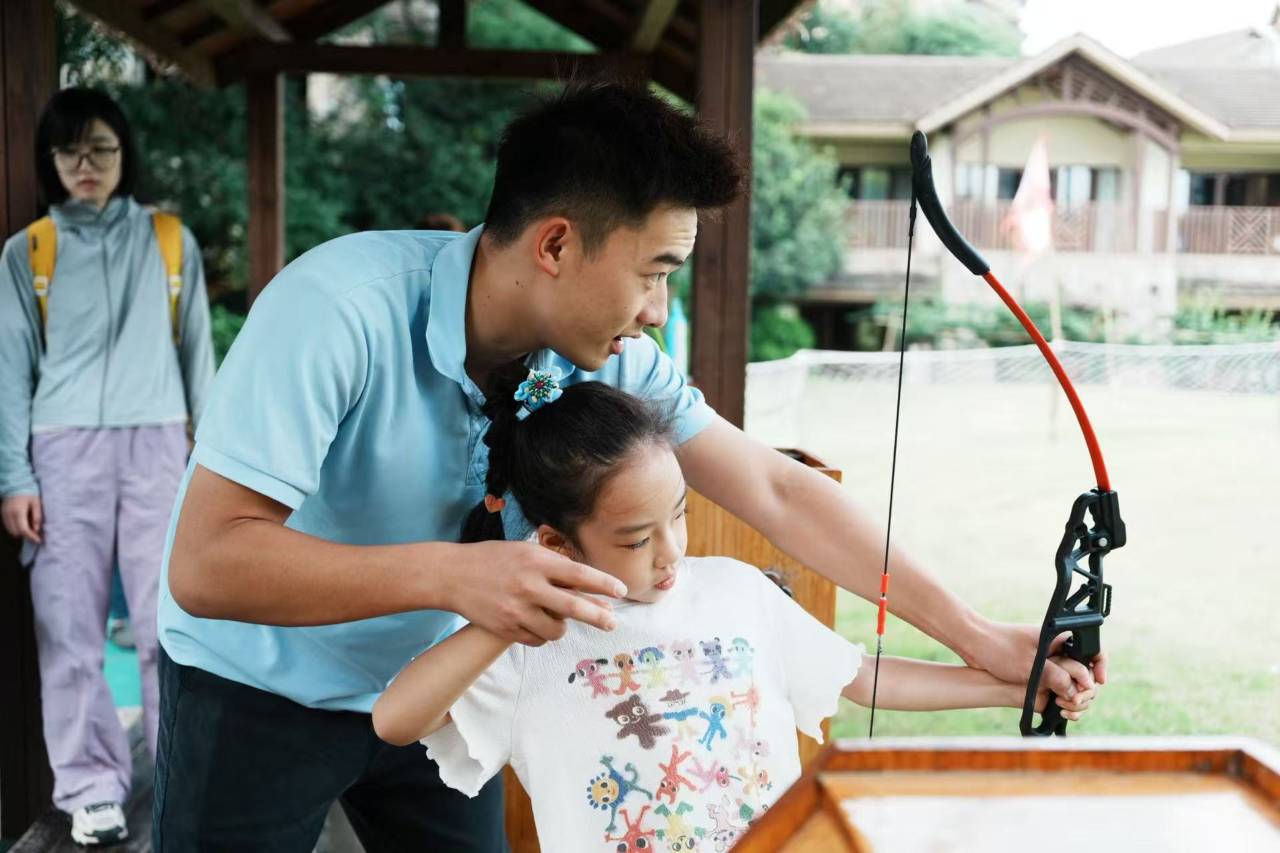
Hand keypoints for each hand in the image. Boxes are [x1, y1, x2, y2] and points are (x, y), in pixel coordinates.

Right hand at [1, 494, 42, 543]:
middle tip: (36, 535)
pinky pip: (8, 526)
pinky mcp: (2, 514)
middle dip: (26, 536)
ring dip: (20, 533)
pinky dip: (16, 529)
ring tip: (31, 529)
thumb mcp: (36, 503)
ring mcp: (4, 515)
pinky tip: (24, 524)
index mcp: (18, 512)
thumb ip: (37, 516)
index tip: (39, 541)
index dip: (31, 537)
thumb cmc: (28, 493)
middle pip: (16, 532)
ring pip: (11, 531)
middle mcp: (9, 515)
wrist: (15, 484)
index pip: (23, 530)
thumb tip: (36, 529)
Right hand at [443, 540, 626, 646]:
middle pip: (574, 607)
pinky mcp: (505, 629)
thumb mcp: (525, 552)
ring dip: (562, 626)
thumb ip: (554, 567)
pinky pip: (537, 640)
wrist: (452, 575)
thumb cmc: (495, 559)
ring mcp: (516, 610)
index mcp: (536, 562)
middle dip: (599, 617)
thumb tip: (589, 586)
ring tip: (556, 617)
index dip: (604, 584)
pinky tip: (536, 623)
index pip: (579, 574)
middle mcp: (528, 586)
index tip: (622, 591)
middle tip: (612, 623)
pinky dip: (542, 634)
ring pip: (557, 629)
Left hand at [973, 621, 1107, 696]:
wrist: (973, 646)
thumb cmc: (999, 647)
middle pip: (1087, 674)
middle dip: (1086, 690)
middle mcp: (1058, 654)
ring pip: (1075, 686)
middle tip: (1074, 701)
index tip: (1099, 682)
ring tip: (1064, 707)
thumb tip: (1077, 692)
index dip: (1101, 666)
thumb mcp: (1028, 664)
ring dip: (1076, 699)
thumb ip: (1055, 677)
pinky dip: (1065, 703)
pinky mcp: (1041, 679)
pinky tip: (1060, 711)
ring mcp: (1050, 667)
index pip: (1093, 651)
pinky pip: (1060, 693)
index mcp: (1061, 640)